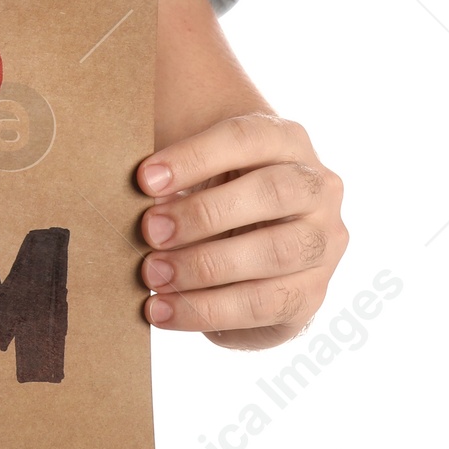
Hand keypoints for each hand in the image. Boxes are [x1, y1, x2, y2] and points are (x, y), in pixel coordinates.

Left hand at [134, 112, 346, 350]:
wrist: (246, 236)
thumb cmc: (208, 187)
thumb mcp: (194, 167)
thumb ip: (170, 173)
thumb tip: (124, 193)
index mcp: (286, 139)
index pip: (247, 137)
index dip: (195, 157)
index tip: (143, 179)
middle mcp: (319, 187)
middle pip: (271, 192)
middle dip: (203, 214)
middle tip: (149, 231)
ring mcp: (324, 242)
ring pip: (274, 252)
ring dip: (205, 267)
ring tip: (152, 275)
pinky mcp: (311, 293)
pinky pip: (266, 305)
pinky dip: (208, 309)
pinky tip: (163, 311)